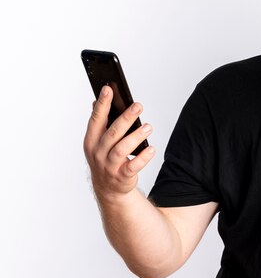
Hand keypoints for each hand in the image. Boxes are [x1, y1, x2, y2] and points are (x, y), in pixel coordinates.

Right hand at [83, 86, 154, 202]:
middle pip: (112, 133)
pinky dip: (143, 157)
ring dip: (136, 136)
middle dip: (126, 118)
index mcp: (91, 140)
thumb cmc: (105, 158)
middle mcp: (98, 152)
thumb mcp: (98, 141)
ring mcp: (109, 165)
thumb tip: (96, 100)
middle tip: (138, 106)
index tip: (108, 89)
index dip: (102, 104)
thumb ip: (99, 122)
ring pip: (122, 149)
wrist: (108, 188)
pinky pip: (133, 166)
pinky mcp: (122, 176)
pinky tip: (152, 149)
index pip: (96, 119)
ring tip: (148, 127)